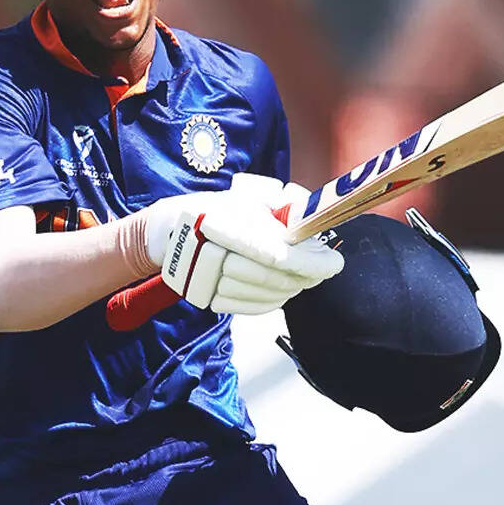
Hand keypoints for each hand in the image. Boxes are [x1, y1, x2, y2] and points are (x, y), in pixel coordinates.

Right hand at [142, 175, 343, 314]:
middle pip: (275, 278)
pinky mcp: (206, 298)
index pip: (277, 255)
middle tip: (323, 266)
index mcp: (226, 226)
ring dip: (291, 287)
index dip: (310, 263)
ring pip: (266, 295)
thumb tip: (311, 214)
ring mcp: (208, 281)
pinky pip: (250, 308)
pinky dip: (273, 301)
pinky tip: (283, 289)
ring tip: (301, 274)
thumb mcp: (248, 197)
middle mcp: (214, 255)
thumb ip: (282, 204)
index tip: (334, 263)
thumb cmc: (215, 210)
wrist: (169, 232)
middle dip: (307, 275)